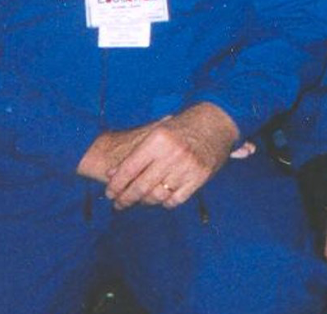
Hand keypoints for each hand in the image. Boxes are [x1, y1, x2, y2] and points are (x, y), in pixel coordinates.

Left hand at [77, 102, 239, 209]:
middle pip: (141, 186)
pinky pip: (175, 200)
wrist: (217, 122)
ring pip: (157, 196)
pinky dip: (165, 203)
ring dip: (144, 202)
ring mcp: (187, 167)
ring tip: (137, 201)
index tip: (109, 194)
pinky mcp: (200, 178)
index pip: (129, 169)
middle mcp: (172, 154)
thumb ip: (135, 153)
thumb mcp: (157, 132)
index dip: (116, 185)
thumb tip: (111, 173)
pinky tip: (160, 199)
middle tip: (118, 204)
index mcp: (158, 139)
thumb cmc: (182, 127)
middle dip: (125, 198)